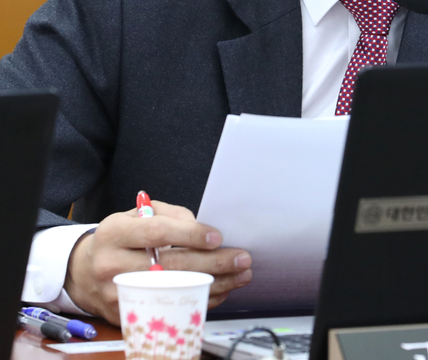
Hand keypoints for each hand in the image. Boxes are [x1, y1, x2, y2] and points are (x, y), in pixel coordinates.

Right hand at [64, 201, 251, 323]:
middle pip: (170, 266)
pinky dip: (199, 300)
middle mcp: (112, 265)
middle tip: (241, 258)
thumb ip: (168, 215)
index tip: (217, 236)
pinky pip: (170, 308)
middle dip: (212, 263)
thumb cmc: (119, 238)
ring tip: (240, 275)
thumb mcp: (135, 215)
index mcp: (114, 233)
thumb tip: (199, 226)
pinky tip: (220, 290)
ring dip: (214, 285)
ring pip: (174, 291)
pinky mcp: (127, 315)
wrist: (84, 272)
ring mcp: (119, 294)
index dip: (189, 234)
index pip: (157, 232)